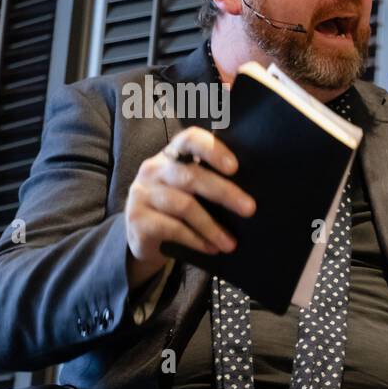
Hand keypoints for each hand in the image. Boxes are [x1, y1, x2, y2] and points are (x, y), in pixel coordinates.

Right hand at [125, 127, 255, 285]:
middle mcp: (154, 169)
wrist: (142, 236)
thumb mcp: (191, 190)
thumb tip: (250, 196)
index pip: (190, 140)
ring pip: (184, 206)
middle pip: (192, 176)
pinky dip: (197, 240)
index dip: (212, 150)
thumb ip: (210, 183)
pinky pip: (173, 228)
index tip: (235, 167)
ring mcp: (142, 192)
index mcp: (172, 155)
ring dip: (212, 227)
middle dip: (225, 193)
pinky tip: (212, 248)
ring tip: (231, 243)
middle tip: (250, 209)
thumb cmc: (177, 209)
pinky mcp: (137, 218)